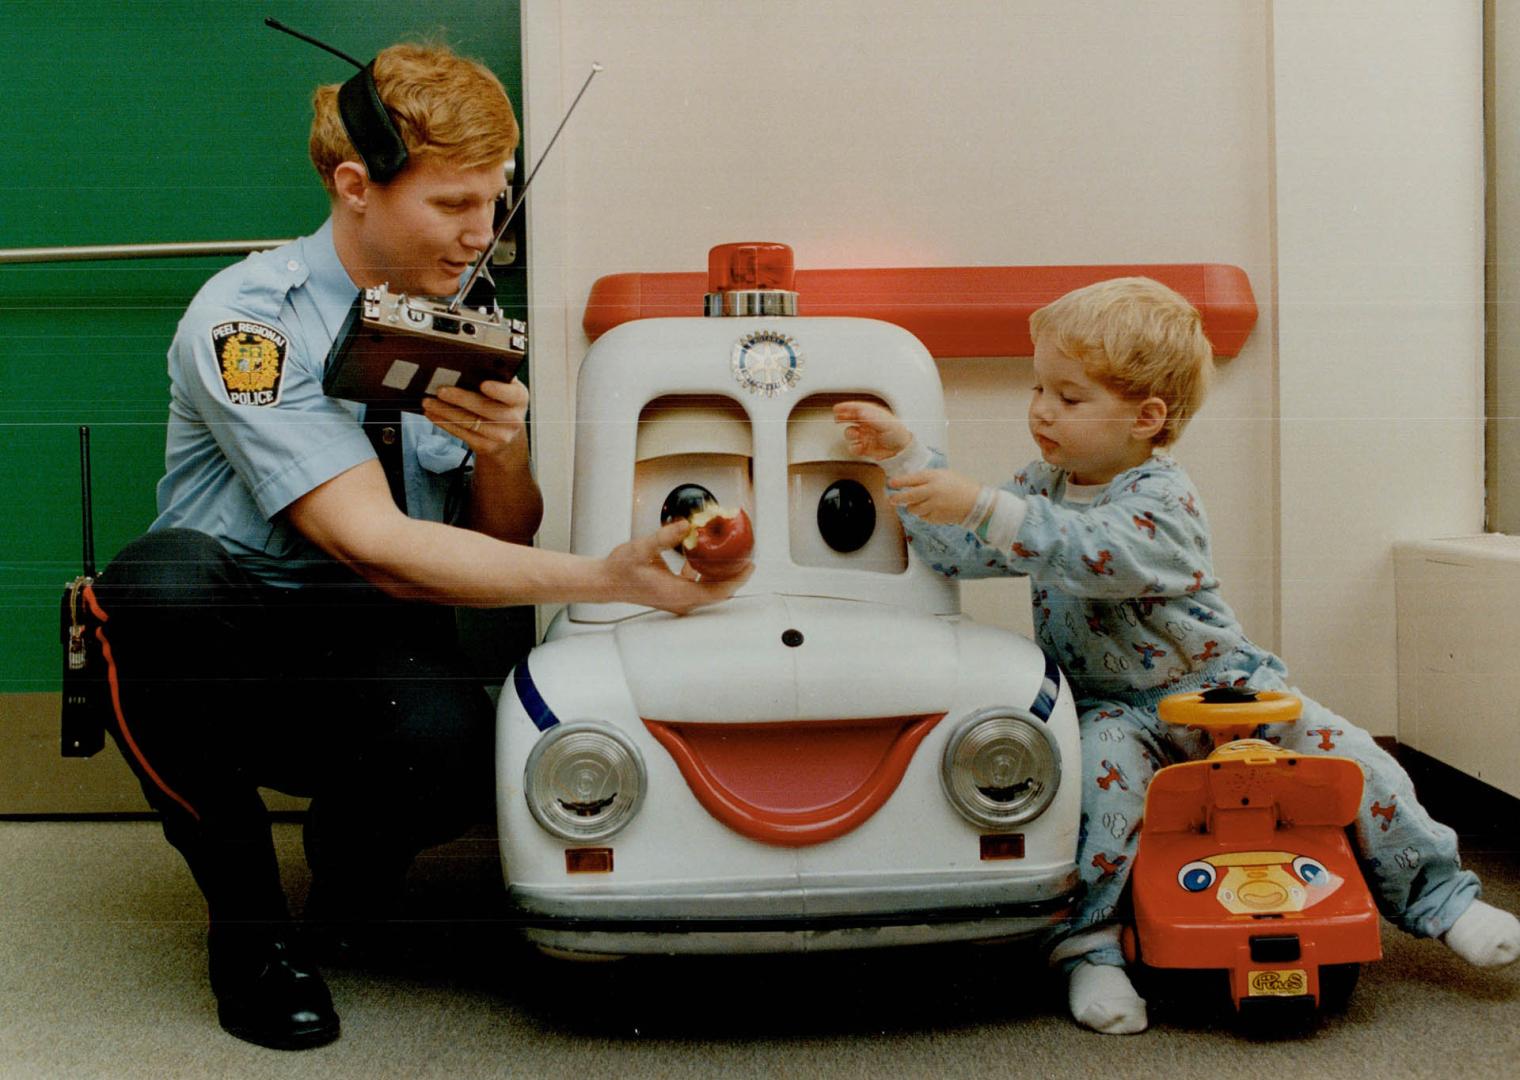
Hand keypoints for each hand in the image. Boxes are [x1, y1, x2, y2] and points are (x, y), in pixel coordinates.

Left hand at [422, 379, 528, 458]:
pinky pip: (462, 434)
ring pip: (469, 422)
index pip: (512, 394)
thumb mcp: (504, 388)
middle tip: (441, 390)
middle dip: (460, 398)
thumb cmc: (500, 404)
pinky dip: (444, 423)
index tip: (483, 384)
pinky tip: (434, 414)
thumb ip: (494, 376)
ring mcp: (500, 435)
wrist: (506, 434)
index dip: (498, 390)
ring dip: (445, 411)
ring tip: (429, 402)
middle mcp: (514, 419)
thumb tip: (468, 364)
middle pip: (485, 408)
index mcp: (519, 398)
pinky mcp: (486, 447)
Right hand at [603, 520, 751, 614]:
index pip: (717, 591)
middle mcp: (680, 601)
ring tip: (730, 555)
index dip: (737, 579)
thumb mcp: (642, 548)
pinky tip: (703, 557)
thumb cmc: (620, 570)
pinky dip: (705, 573)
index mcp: (677, 593)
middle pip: (718, 592)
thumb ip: (665, 536)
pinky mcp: (673, 595)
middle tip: (746, 556)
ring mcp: (677, 600)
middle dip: (734, 575)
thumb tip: (685, 525)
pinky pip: (697, 586)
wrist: (605, 582)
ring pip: (709, 590)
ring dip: (721, 574)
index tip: (750, 565)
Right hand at [833, 400, 912, 460]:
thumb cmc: (899, 435)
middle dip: (843, 418)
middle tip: (837, 418)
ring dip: (850, 434)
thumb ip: (872, 417)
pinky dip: (854, 447)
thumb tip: (860, 411)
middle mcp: (868, 424)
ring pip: (850, 433)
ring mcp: (866, 436)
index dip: (847, 407)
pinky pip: (854, 447)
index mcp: (874, 415)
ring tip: (855, 435)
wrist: (902, 452)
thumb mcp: (886, 422)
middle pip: (851, 418)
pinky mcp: (865, 448)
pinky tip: (858, 446)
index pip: (858, 408)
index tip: (838, 408)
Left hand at [888, 469, 982, 524]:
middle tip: (892, 500)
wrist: (976, 502)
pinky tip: (929, 510)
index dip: (899, 482)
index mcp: (934, 477)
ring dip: (911, 507)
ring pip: (913, 509)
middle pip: (908, 496)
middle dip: (897, 498)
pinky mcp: (936, 517)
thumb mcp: (944, 475)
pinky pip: (923, 517)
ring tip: (915, 504)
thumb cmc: (960, 486)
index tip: (891, 483)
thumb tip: (908, 482)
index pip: (911, 479)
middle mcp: (932, 491)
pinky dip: (923, 514)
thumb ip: (927, 478)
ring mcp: (934, 505)